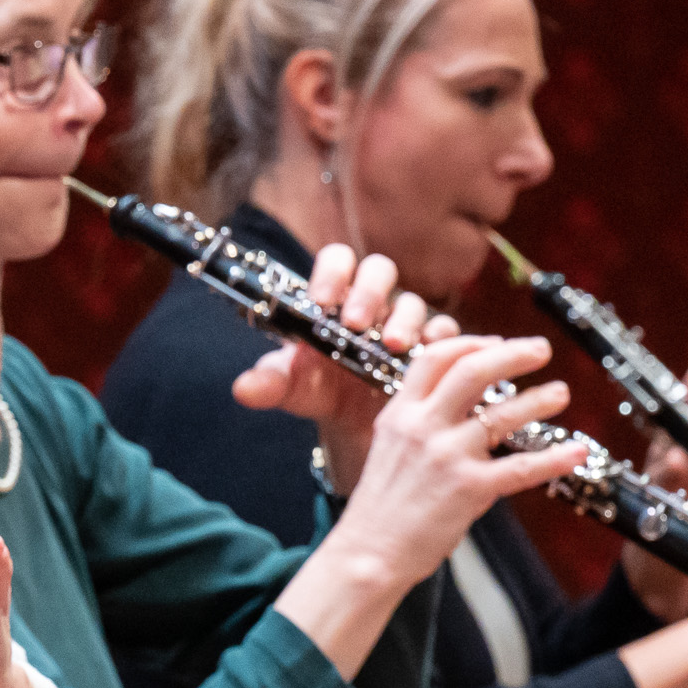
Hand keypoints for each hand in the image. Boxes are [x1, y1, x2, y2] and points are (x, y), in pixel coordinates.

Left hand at [228, 242, 434, 493]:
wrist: (354, 427)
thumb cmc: (319, 392)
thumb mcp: (292, 389)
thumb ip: (269, 383)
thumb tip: (243, 388)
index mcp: (335, 298)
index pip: (337, 260)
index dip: (332, 272)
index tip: (321, 300)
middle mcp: (372, 302)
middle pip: (380, 270)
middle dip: (369, 292)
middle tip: (354, 323)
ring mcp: (404, 322)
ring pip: (413, 302)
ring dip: (403, 320)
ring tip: (391, 346)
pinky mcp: (432, 347)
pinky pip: (444, 333)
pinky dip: (438, 341)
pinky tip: (426, 356)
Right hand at [323, 332, 587, 589]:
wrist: (368, 552)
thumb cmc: (380, 507)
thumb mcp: (389, 447)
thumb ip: (419, 419)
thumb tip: (458, 399)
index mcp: (401, 413)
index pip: (436, 358)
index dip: (471, 343)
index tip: (496, 342)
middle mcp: (423, 428)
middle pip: (473, 371)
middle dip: (513, 354)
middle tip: (541, 350)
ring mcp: (447, 457)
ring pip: (502, 415)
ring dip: (539, 400)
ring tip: (561, 393)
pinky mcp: (469, 489)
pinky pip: (521, 467)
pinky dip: (554, 458)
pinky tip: (577, 452)